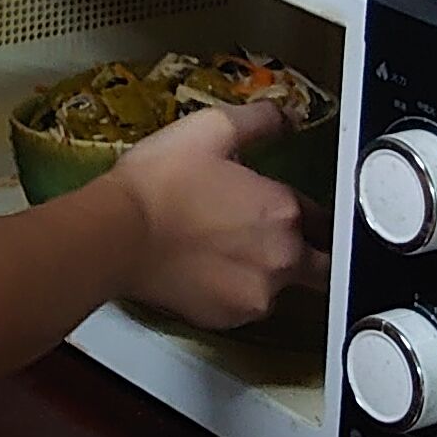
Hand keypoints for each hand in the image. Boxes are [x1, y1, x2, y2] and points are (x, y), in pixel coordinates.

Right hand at [105, 100, 326, 329]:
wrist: (114, 234)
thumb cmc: (158, 182)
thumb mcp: (211, 129)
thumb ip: (260, 120)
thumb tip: (285, 116)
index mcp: (283, 212)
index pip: (322, 218)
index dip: (302, 211)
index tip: (277, 208)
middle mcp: (281, 259)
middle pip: (317, 263)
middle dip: (301, 251)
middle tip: (259, 237)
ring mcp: (255, 295)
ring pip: (276, 287)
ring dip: (261, 272)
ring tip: (220, 252)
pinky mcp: (227, 319)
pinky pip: (242, 307)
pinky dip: (230, 292)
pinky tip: (203, 271)